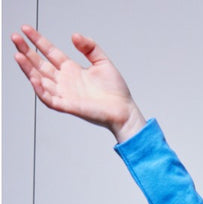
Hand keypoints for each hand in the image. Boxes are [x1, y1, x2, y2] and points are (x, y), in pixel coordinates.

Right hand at [10, 25, 144, 141]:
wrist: (124, 111)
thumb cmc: (116, 91)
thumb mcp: (102, 61)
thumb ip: (89, 47)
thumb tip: (74, 36)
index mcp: (71, 70)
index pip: (49, 52)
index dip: (37, 40)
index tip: (26, 29)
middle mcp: (65, 81)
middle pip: (40, 64)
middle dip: (27, 51)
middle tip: (15, 38)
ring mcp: (65, 94)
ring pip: (40, 80)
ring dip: (28, 69)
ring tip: (18, 55)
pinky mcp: (69, 106)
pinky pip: (50, 99)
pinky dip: (41, 90)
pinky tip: (34, 78)